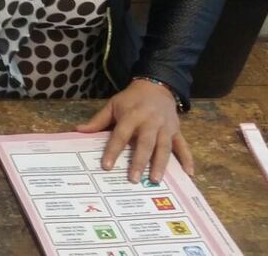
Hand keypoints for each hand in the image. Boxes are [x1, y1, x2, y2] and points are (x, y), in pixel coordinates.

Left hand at [76, 79, 192, 183]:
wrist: (156, 86)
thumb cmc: (131, 99)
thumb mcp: (113, 105)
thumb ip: (98, 121)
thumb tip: (78, 131)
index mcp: (132, 115)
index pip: (121, 135)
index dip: (113, 150)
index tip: (106, 166)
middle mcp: (150, 122)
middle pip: (145, 143)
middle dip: (139, 161)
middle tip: (134, 179)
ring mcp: (166, 127)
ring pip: (164, 147)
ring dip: (160, 164)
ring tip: (156, 180)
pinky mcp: (177, 130)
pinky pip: (183, 146)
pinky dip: (187, 159)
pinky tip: (189, 173)